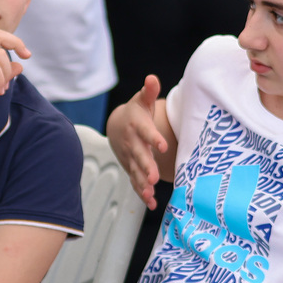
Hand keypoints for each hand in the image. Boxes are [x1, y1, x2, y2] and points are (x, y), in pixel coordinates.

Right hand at [108, 75, 165, 208]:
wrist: (118, 125)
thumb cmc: (137, 112)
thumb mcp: (142, 100)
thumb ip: (149, 92)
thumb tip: (152, 79)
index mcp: (138, 126)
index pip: (146, 131)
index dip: (154, 137)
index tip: (163, 145)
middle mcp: (132, 144)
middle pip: (139, 156)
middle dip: (146, 166)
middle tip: (154, 177)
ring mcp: (130, 158)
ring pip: (136, 172)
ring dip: (143, 184)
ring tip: (150, 194)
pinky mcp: (131, 168)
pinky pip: (136, 182)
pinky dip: (142, 193)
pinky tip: (152, 204)